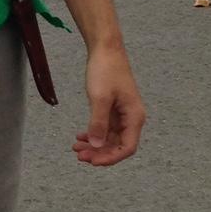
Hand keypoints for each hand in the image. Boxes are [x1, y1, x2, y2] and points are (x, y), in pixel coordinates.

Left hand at [72, 46, 144, 165]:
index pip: (127, 147)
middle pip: (117, 145)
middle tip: (78, 155)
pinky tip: (80, 136)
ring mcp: (122, 114)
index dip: (110, 158)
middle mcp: (131, 118)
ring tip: (76, 148)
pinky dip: (93, 134)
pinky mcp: (112, 109)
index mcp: (134, 117)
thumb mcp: (100, 98)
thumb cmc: (106, 70)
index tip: (92, 161)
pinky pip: (105, 128)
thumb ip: (98, 123)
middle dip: (99, 153)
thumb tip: (98, 145)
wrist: (105, 49)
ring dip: (94, 145)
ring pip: (109, 138)